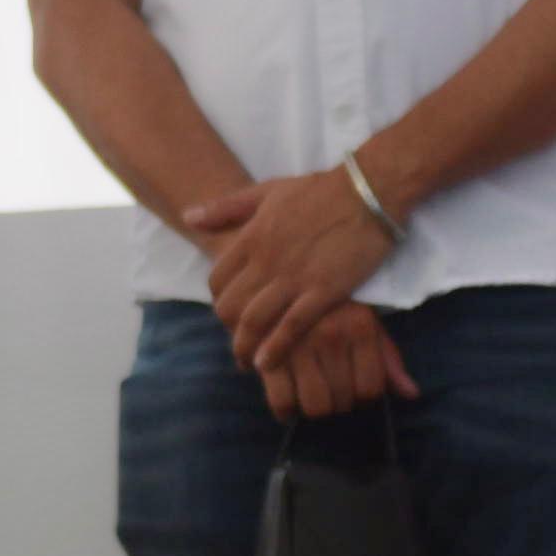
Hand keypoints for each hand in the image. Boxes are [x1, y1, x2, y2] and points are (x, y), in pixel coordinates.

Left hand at [190, 171, 402, 379]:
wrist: (368, 193)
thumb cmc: (320, 191)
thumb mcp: (267, 191)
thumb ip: (226, 207)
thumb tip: (188, 217)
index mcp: (252, 237)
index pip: (217, 279)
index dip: (218, 301)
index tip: (227, 313)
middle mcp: (266, 260)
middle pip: (230, 306)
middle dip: (228, 330)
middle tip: (237, 344)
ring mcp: (294, 277)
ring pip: (255, 320)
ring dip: (245, 347)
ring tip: (248, 363)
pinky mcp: (323, 291)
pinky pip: (291, 327)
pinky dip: (275, 348)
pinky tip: (267, 364)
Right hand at [255, 303, 419, 422]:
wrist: (282, 266)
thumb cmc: (330, 301)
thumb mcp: (364, 319)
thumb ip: (388, 358)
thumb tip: (412, 395)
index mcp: (359, 325)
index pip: (370, 388)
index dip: (363, 398)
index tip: (353, 391)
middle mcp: (330, 335)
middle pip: (343, 401)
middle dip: (339, 404)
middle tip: (331, 393)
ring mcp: (297, 344)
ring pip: (314, 405)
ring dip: (314, 408)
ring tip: (310, 396)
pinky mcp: (267, 351)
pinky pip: (281, 401)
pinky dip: (285, 411)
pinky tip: (288, 404)